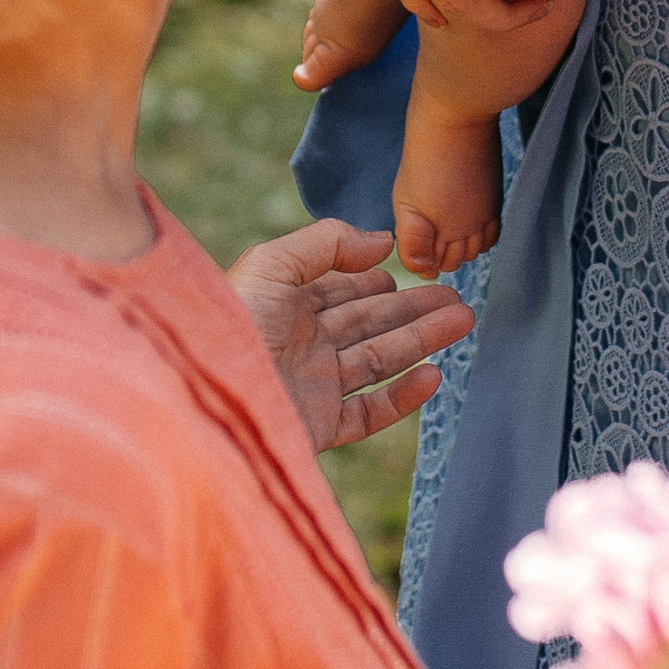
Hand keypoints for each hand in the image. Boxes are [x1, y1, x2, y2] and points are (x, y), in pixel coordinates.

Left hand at [226, 219, 474, 448]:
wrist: (206, 403)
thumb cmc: (231, 325)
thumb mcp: (272, 264)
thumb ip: (327, 242)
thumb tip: (382, 241)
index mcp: (281, 306)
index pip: (337, 290)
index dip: (373, 280)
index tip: (409, 271)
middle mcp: (297, 346)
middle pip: (367, 323)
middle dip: (412, 309)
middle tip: (456, 297)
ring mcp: (309, 387)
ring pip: (377, 361)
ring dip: (421, 341)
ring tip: (462, 320)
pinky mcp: (316, 427)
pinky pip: (369, 412)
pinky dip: (404, 396)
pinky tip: (434, 374)